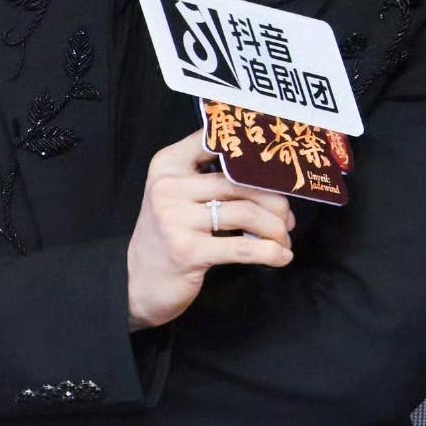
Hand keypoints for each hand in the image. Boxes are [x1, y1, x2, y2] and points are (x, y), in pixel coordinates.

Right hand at [126, 131, 294, 330]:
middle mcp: (169, 187)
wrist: (138, 284)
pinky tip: (280, 257)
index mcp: (168, 164)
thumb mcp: (177, 196)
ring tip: (282, 240)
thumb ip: (208, 175)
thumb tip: (266, 173)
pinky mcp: (188, 251)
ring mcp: (176, 219)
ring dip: (275, 229)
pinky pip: (242, 247)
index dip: (252, 149)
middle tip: (286, 219)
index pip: (216, 140)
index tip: (279, 164)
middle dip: (275, 202)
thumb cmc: (168, 237)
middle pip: (241, 182)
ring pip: (246, 213)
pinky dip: (269, 253)